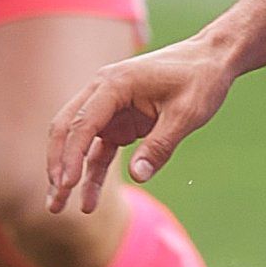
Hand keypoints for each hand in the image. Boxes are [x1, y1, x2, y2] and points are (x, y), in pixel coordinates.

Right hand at [47, 35, 236, 212]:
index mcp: (115, 83)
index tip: (66, 184)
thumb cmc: (200, 80)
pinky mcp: (119, 122)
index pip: (83, 122)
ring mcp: (109, 108)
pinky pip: (98, 150)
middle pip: (68, 130)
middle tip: (54, 201)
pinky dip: (91, 173)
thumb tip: (138, 177)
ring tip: (57, 207)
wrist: (211, 59)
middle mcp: (103, 92)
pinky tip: (88, 201)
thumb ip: (160, 145)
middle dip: (57, 166)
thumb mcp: (187, 113)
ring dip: (67, 173)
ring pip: (78, 142)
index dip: (71, 155)